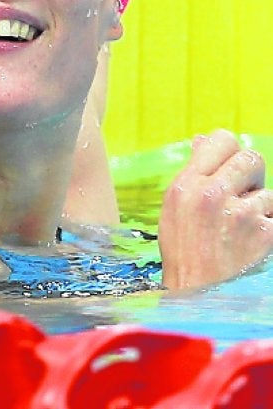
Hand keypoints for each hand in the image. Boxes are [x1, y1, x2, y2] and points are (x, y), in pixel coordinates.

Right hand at [159, 129, 272, 289]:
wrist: (197, 299)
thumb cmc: (183, 252)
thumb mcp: (174, 208)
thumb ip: (193, 172)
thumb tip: (202, 139)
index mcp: (188, 184)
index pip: (222, 139)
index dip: (230, 151)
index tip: (230, 167)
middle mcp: (214, 194)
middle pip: (251, 158)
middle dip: (251, 175)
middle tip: (242, 195)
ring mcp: (241, 214)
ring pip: (267, 193)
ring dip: (260, 208)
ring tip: (241, 231)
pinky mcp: (265, 235)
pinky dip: (269, 229)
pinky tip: (254, 243)